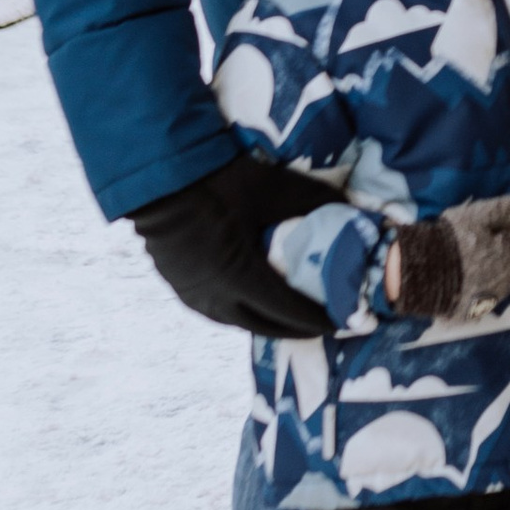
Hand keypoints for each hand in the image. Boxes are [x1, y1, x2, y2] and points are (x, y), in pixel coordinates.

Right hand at [133, 154, 327, 336]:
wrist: (159, 181)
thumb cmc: (218, 184)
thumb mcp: (274, 188)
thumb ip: (314, 199)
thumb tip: (349, 204)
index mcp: (240, 278)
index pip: (288, 311)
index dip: (317, 319)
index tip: (342, 321)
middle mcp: (216, 297)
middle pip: (264, 326)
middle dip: (296, 329)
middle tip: (323, 325)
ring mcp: (193, 295)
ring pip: (237, 322)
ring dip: (266, 323)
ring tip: (291, 320)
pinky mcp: (179, 286)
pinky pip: (216, 311)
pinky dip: (241, 313)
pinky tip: (251, 306)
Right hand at [384, 199, 509, 319]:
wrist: (419, 271)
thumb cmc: (452, 240)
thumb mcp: (477, 215)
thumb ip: (504, 208)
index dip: (509, 231)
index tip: (495, 227)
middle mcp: (505, 283)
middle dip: (500, 252)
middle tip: (477, 242)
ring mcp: (487, 302)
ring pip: (495, 282)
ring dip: (488, 271)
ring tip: (466, 262)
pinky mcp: (469, 315)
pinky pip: (477, 299)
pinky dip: (472, 289)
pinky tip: (458, 281)